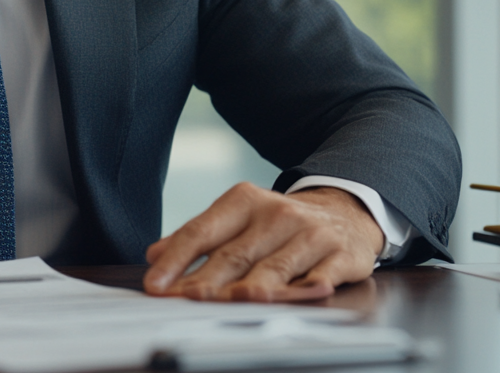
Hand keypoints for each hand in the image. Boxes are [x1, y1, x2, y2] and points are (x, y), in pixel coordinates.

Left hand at [143, 183, 383, 301]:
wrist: (344, 211)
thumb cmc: (280, 224)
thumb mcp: (239, 218)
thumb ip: (200, 237)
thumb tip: (154, 255)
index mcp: (244, 201)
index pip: (203, 231)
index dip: (177, 258)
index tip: (156, 283)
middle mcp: (277, 213)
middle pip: (235, 254)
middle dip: (209, 279)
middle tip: (186, 297)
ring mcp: (310, 233)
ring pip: (276, 267)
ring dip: (256, 284)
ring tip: (236, 298)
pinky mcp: (341, 254)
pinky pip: (323, 274)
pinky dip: (313, 285)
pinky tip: (305, 293)